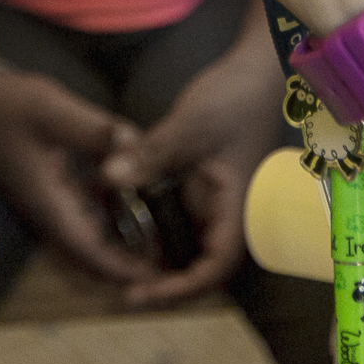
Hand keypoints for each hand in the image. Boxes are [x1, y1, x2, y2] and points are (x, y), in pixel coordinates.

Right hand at [0, 70, 156, 286]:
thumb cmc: (9, 107)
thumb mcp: (55, 113)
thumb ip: (97, 132)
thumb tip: (137, 146)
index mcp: (50, 205)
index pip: (91, 254)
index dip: (125, 270)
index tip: (159, 276)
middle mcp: (49, 214)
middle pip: (94, 255)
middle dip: (130, 262)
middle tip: (170, 258)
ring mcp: (49, 204)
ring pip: (91, 237)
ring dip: (122, 240)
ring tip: (162, 233)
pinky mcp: (52, 191)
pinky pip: (86, 216)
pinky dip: (111, 216)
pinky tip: (135, 198)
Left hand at [101, 22, 290, 307]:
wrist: (256, 68)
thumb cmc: (235, 97)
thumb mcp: (188, 125)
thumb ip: (150, 154)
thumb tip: (108, 179)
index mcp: (235, 208)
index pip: (215, 266)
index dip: (181, 289)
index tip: (143, 294)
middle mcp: (225, 211)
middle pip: (199, 265)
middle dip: (163, 283)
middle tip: (122, 290)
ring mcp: (212, 199)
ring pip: (185, 244)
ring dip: (156, 258)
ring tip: (116, 265)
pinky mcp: (199, 184)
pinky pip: (175, 216)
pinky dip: (152, 226)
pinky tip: (120, 222)